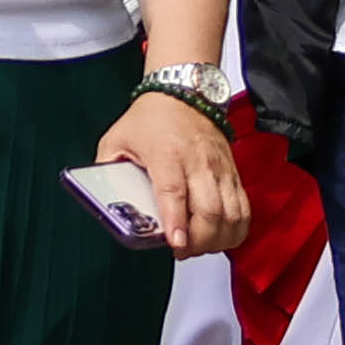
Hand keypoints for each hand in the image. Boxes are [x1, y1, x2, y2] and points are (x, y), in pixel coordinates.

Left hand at [97, 91, 249, 257]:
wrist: (184, 93)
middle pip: (210, 211)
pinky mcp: (233, 174)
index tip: (176, 243)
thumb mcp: (116, 139)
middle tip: (182, 251)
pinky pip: (244, 209)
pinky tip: (221, 238)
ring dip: (218, 239)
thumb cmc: (151, 118)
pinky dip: (237, 229)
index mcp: (166, 154)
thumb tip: (100, 199)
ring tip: (199, 247)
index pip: (174, 191)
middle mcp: (198, 163)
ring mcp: (220, 169)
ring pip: (232, 214)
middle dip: (200, 240)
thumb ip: (107, 169)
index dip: (177, 221)